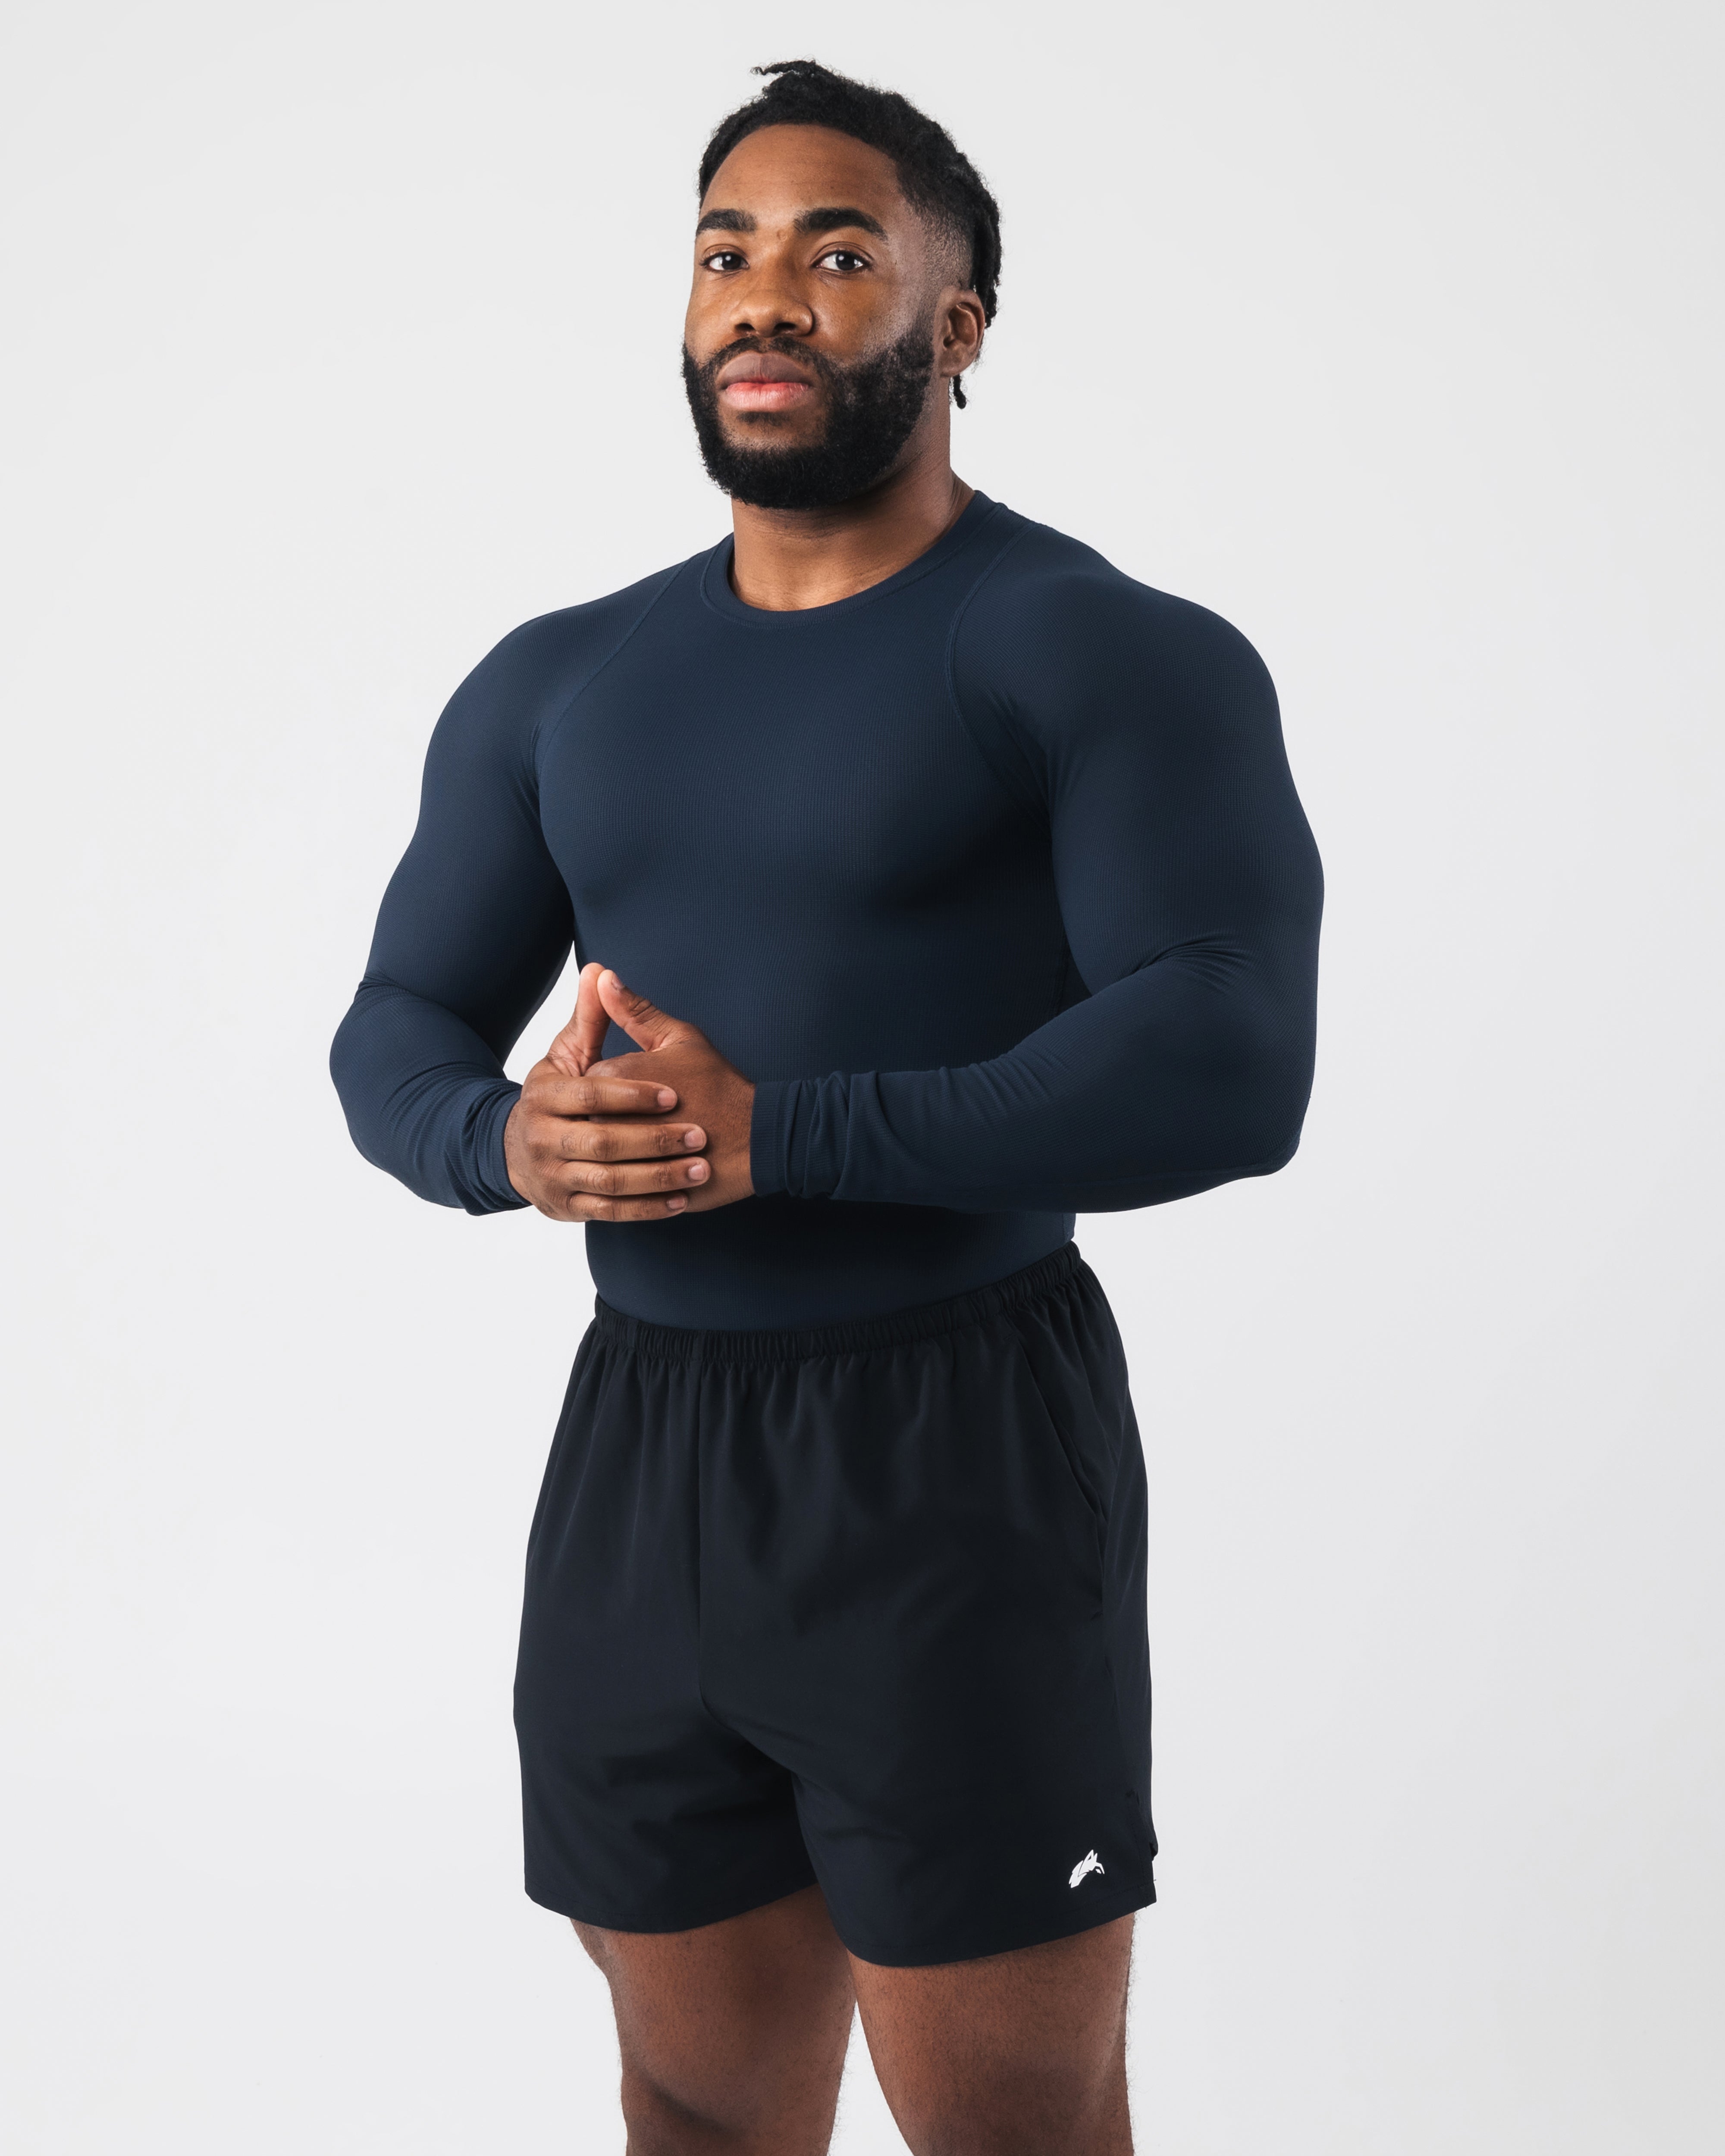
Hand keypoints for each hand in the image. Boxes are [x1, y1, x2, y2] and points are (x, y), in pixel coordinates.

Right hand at [504, 962, 713, 1220]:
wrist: (518, 1152)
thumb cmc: (559, 1095)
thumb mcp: (569, 1056)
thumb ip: (590, 1018)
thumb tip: (600, 971)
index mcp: (543, 1095)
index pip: (591, 1094)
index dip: (633, 1095)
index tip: (674, 1095)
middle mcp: (541, 1138)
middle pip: (604, 1142)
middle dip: (656, 1141)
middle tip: (699, 1135)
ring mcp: (553, 1176)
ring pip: (611, 1182)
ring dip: (660, 1177)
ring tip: (700, 1168)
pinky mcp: (565, 1207)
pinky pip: (609, 1212)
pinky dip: (646, 1209)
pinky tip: (680, 1200)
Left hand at [586, 970, 754, 1215]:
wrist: (757, 1136)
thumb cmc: (720, 1085)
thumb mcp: (679, 1038)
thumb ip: (635, 1011)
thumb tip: (602, 976)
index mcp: (616, 1077)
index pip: (587, 1083)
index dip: (613, 1088)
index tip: (643, 1091)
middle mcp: (611, 1118)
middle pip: (587, 1119)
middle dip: (611, 1119)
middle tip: (649, 1119)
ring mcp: (622, 1157)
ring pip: (598, 1155)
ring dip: (618, 1152)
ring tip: (652, 1145)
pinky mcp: (637, 1188)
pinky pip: (616, 1187)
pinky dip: (629, 1181)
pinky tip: (652, 1171)